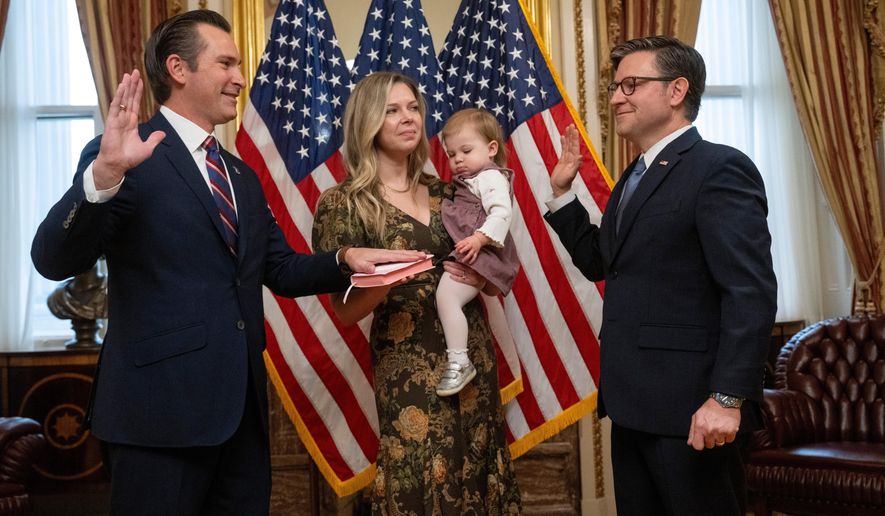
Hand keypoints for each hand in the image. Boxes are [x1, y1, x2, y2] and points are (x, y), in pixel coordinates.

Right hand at [93, 69, 165, 189]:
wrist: (118, 164)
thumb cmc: (129, 158)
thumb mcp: (147, 148)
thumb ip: (154, 139)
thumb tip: (163, 133)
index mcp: (131, 123)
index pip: (135, 104)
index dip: (138, 92)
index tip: (140, 81)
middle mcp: (124, 118)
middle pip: (129, 98)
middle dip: (132, 85)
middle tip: (135, 71)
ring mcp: (117, 119)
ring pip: (122, 99)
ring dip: (126, 86)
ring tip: (129, 75)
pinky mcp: (112, 122)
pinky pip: (116, 106)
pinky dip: (119, 96)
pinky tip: (122, 86)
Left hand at [344, 248, 426, 273]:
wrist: (351, 255)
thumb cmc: (356, 260)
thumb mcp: (360, 265)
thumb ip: (367, 267)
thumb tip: (373, 269)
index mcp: (382, 256)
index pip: (398, 257)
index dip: (409, 258)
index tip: (418, 258)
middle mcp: (386, 255)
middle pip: (403, 255)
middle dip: (415, 255)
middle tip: (426, 256)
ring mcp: (386, 256)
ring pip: (402, 256)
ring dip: (412, 255)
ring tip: (422, 256)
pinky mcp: (385, 259)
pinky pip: (397, 259)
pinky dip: (405, 258)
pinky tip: (410, 258)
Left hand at [442, 261, 485, 289]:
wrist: (489, 282)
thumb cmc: (481, 274)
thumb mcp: (476, 267)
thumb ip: (468, 265)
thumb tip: (458, 261)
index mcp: (472, 266)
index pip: (461, 262)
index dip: (453, 261)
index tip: (447, 259)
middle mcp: (471, 270)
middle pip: (459, 267)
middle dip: (450, 264)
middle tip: (444, 263)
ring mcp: (472, 276)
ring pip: (459, 272)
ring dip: (451, 270)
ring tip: (445, 268)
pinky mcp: (472, 282)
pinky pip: (463, 280)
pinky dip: (456, 278)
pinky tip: (451, 276)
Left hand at [454, 233, 486, 264]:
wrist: (479, 239)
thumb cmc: (470, 240)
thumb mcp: (465, 240)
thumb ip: (460, 243)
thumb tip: (455, 246)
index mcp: (468, 242)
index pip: (463, 244)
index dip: (459, 247)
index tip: (456, 250)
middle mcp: (471, 245)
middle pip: (467, 247)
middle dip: (463, 250)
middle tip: (460, 252)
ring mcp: (474, 249)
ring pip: (471, 253)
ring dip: (467, 257)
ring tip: (462, 261)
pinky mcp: (476, 252)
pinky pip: (474, 257)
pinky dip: (472, 260)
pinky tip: (469, 263)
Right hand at [550, 124, 581, 197]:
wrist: (559, 187)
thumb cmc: (564, 182)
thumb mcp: (570, 174)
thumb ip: (576, 165)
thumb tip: (580, 156)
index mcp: (574, 159)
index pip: (575, 146)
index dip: (574, 137)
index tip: (574, 129)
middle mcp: (572, 157)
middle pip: (572, 143)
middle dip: (572, 134)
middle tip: (571, 125)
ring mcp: (567, 158)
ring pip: (568, 145)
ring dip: (568, 136)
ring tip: (568, 128)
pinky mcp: (562, 160)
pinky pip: (563, 149)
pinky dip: (563, 143)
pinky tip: (563, 137)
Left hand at [687, 398, 740, 450]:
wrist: (724, 400)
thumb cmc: (710, 408)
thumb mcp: (697, 416)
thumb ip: (692, 431)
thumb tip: (690, 443)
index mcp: (700, 427)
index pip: (697, 446)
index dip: (700, 444)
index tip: (702, 440)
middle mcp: (710, 431)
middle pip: (709, 446)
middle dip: (710, 440)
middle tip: (712, 430)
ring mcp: (721, 432)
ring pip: (720, 443)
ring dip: (720, 437)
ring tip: (719, 427)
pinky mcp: (731, 431)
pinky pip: (729, 440)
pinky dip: (728, 435)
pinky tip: (726, 428)